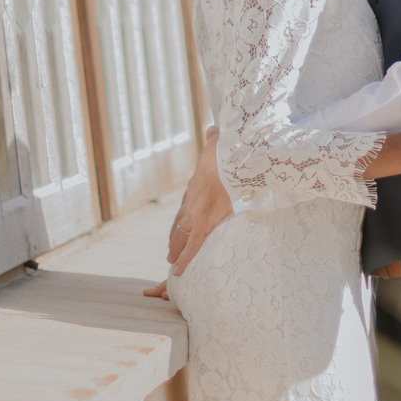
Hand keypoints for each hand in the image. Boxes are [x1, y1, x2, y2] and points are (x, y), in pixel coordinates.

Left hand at [165, 130, 231, 275]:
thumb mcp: (217, 145)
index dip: (181, 220)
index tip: (180, 227)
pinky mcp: (203, 223)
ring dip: (176, 250)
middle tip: (171, 250)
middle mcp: (190, 203)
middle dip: (175, 239)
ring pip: (180, 238)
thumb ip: (214, 139)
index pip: (184, 209)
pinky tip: (177, 272)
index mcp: (194, 188)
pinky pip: (192, 247)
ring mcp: (194, 215)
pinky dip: (184, 260)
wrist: (229, 161)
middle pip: (178, 225)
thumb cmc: (225, 152)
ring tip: (172, 262)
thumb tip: (213, 129)